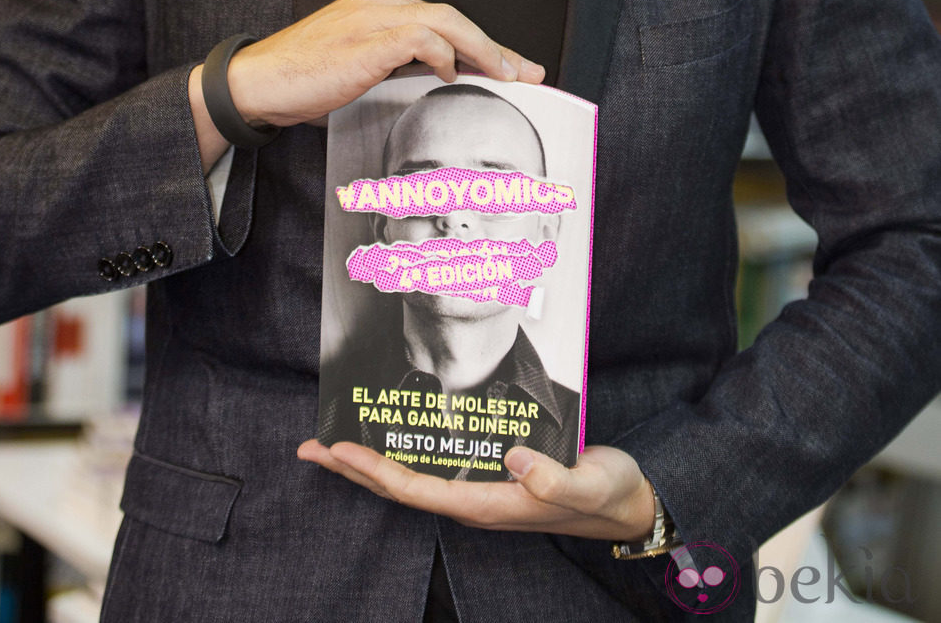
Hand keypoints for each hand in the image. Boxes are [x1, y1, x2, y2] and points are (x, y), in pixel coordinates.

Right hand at [196, 0, 544, 140]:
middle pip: (455, 17)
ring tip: (505, 77)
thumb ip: (402, 62)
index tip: (514, 67)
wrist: (259, 82)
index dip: (486, 45)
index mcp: (382, 1)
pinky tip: (449, 74)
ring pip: (449, 21)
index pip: (446, 19)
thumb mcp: (364, 63)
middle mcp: (383, 0)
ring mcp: (376, 15)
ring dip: (484, 50)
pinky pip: (424, 37)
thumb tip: (447, 77)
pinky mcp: (370, 38)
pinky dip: (444, 55)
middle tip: (527, 74)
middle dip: (497, 48)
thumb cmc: (306, 77)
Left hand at [296, 438, 654, 541]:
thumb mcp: (589, 483)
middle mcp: (477, 500)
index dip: (375, 470)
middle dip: (354, 469)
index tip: (338, 451)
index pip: (417, 489)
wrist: (630, 502)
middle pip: (401, 487)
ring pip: (412, 477)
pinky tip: (392, 436)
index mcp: (490, 504)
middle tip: (310, 446)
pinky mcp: (492, 476)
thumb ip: (554, 477)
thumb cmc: (609, 492)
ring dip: (370, 462)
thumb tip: (511, 456)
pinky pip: (435, 466)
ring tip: (333, 442)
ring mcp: (482, 490)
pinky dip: (405, 450)